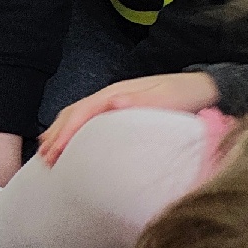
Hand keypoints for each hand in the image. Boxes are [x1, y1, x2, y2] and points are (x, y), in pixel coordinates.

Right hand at [38, 71, 221, 164]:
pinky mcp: (118, 109)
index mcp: (116, 94)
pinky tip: (68, 142)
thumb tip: (111, 102)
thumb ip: (140, 101)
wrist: (204, 88)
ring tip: (46, 152)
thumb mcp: (167, 98)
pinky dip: (71, 131)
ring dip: (59, 133)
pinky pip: (87, 120)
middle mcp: (109, 96)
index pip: (81, 113)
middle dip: (55, 135)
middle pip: (73, 113)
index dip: (65, 133)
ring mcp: (113, 101)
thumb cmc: (185, 95)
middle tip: (44, 159)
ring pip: (76, 115)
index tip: (53, 153)